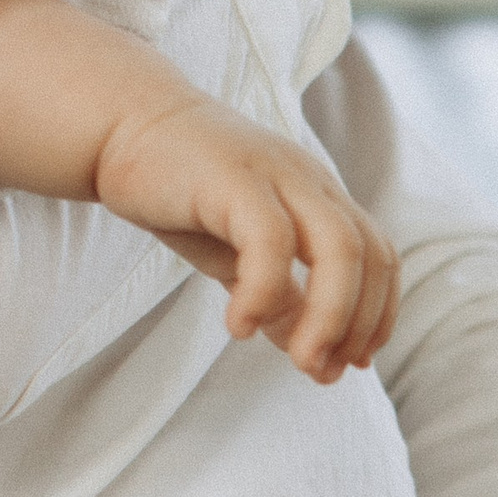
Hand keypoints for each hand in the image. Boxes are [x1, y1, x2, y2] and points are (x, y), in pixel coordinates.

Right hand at [94, 86, 399, 377]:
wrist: (118, 125)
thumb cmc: (181, 190)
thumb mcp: (239, 254)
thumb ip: (279, 299)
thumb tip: (311, 355)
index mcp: (320, 195)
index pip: (378, 257)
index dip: (378, 314)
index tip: (354, 363)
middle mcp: (310, 181)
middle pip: (370, 255)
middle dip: (357, 324)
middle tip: (322, 372)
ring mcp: (277, 174)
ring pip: (338, 247)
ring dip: (329, 317)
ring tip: (300, 362)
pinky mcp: (234, 177)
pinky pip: (271, 241)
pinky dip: (265, 292)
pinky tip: (238, 327)